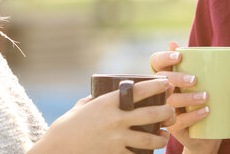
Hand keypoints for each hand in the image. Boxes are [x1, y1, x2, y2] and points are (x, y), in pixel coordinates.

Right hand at [31, 77, 175, 153]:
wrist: (58, 149)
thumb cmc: (68, 126)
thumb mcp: (83, 107)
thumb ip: (97, 99)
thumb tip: (108, 92)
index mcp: (109, 102)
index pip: (140, 90)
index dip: (157, 86)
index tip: (166, 83)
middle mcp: (116, 119)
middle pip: (153, 114)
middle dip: (168, 112)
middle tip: (172, 112)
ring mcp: (118, 139)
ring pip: (151, 139)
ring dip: (162, 138)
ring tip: (164, 136)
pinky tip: (151, 152)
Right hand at [150, 42, 221, 153]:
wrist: (206, 133)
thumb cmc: (201, 100)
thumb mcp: (201, 80)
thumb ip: (194, 63)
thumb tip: (176, 42)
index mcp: (167, 76)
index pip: (156, 62)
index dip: (164, 58)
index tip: (179, 56)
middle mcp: (162, 92)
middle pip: (161, 81)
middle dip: (177, 78)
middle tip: (195, 79)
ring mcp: (165, 110)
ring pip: (169, 101)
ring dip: (188, 98)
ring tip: (206, 96)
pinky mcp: (172, 127)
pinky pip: (179, 121)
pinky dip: (193, 115)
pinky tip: (206, 111)